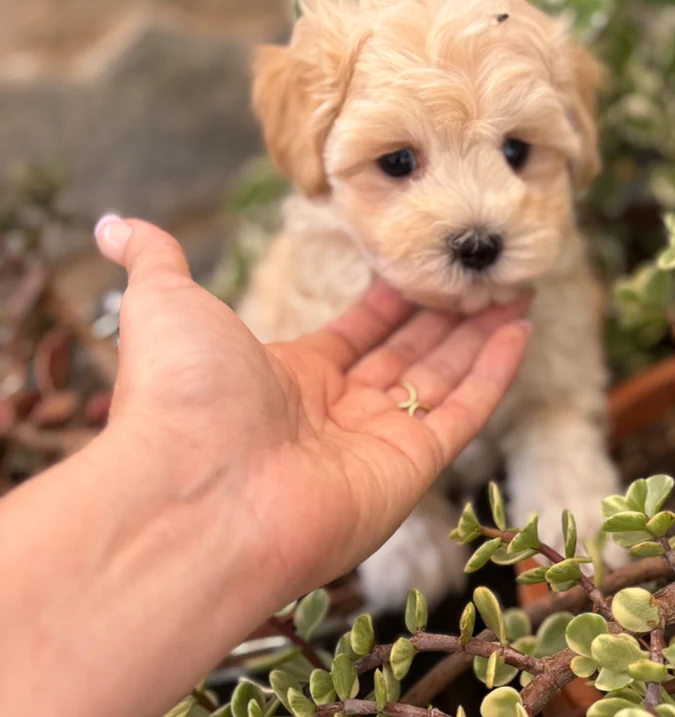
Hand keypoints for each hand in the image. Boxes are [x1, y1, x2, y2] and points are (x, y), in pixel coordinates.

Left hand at [95, 216, 529, 604]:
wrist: (197, 493)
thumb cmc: (178, 398)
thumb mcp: (163, 306)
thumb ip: (156, 261)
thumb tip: (114, 224)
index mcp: (285, 381)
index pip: (353, 337)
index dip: (389, 302)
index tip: (419, 265)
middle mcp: (336, 417)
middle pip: (406, 356)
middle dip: (446, 314)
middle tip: (483, 272)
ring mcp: (378, 445)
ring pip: (443, 378)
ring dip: (479, 333)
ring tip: (516, 285)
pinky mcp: (413, 469)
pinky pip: (465, 412)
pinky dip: (495, 371)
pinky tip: (519, 326)